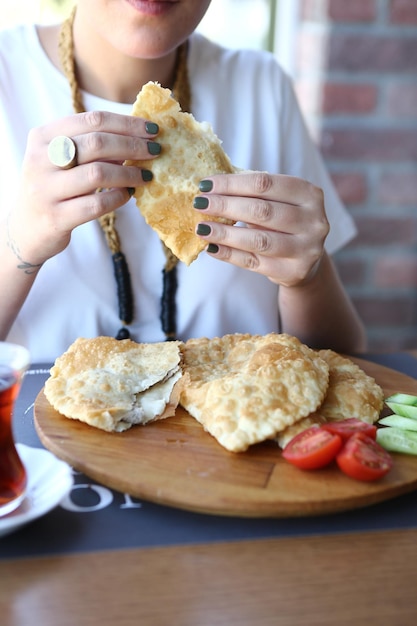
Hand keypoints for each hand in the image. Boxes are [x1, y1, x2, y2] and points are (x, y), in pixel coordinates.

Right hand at [7, 111, 159, 265]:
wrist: (26, 230)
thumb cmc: (54, 188)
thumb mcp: (62, 160)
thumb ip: (90, 146)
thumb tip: (137, 135)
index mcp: (43, 137)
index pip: (92, 120)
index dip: (127, 123)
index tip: (152, 128)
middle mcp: (41, 160)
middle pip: (97, 143)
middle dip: (132, 145)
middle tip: (156, 150)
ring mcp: (46, 190)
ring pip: (98, 174)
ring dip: (129, 173)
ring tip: (146, 175)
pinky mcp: (56, 217)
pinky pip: (96, 204)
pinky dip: (118, 197)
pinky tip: (129, 194)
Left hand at [194, 171, 329, 286]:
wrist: (306, 261)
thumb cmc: (284, 223)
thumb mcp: (278, 202)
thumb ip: (252, 194)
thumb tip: (210, 188)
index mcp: (309, 194)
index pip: (265, 183)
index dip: (232, 183)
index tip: (205, 184)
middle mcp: (313, 221)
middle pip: (262, 210)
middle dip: (226, 206)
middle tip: (200, 204)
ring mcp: (306, 249)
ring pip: (258, 239)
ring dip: (225, 233)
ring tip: (202, 228)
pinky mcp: (293, 272)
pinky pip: (253, 262)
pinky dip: (229, 254)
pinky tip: (211, 247)